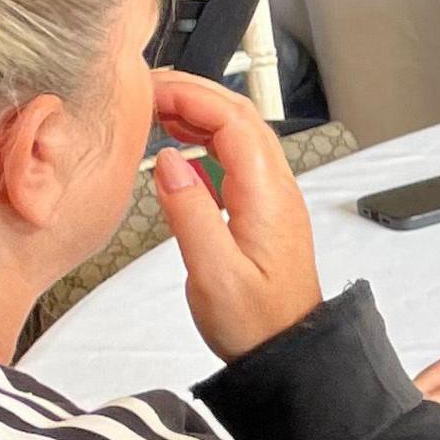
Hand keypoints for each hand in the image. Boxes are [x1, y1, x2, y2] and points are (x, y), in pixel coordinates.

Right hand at [149, 70, 321, 359]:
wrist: (289, 351)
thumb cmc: (256, 322)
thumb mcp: (214, 273)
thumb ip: (190, 214)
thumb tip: (168, 163)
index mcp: (266, 194)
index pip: (233, 121)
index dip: (193, 97)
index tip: (152, 92)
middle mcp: (276, 188)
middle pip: (240, 116)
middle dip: (196, 93)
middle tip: (149, 88)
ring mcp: (272, 197)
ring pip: (240, 134)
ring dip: (202, 113)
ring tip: (158, 109)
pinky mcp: (263, 210)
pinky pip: (237, 159)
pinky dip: (207, 141)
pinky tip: (180, 148)